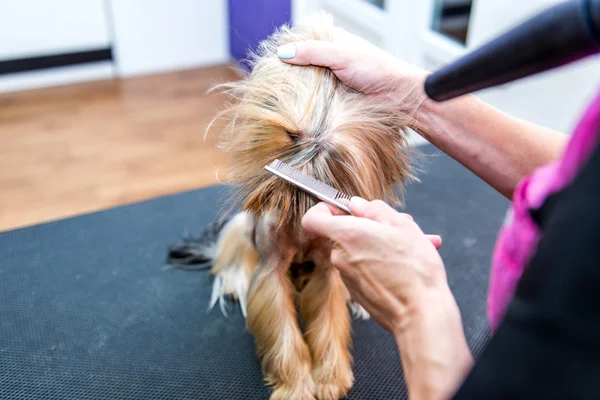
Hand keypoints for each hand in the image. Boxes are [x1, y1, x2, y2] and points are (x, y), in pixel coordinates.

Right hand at [277, 28, 426, 97]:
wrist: (400, 98)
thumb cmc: (377, 70)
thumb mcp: (342, 55)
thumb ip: (313, 52)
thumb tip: (282, 53)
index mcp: (335, 43)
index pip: (305, 43)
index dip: (290, 49)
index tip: (272, 59)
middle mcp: (333, 62)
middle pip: (304, 66)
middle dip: (291, 74)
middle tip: (273, 82)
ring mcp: (334, 84)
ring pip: (309, 87)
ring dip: (299, 94)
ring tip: (280, 99)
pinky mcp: (336, 103)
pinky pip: (317, 104)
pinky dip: (308, 107)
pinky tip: (297, 111)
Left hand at [302, 197, 446, 332]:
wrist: (420, 314)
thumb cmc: (413, 268)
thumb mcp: (401, 225)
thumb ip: (374, 209)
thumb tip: (357, 205)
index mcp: (346, 235)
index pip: (312, 218)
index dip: (326, 209)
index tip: (345, 208)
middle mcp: (340, 257)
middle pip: (345, 233)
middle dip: (371, 226)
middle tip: (400, 225)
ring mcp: (347, 277)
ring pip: (360, 251)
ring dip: (382, 245)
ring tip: (414, 246)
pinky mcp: (358, 293)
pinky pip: (366, 269)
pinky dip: (382, 264)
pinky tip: (407, 266)